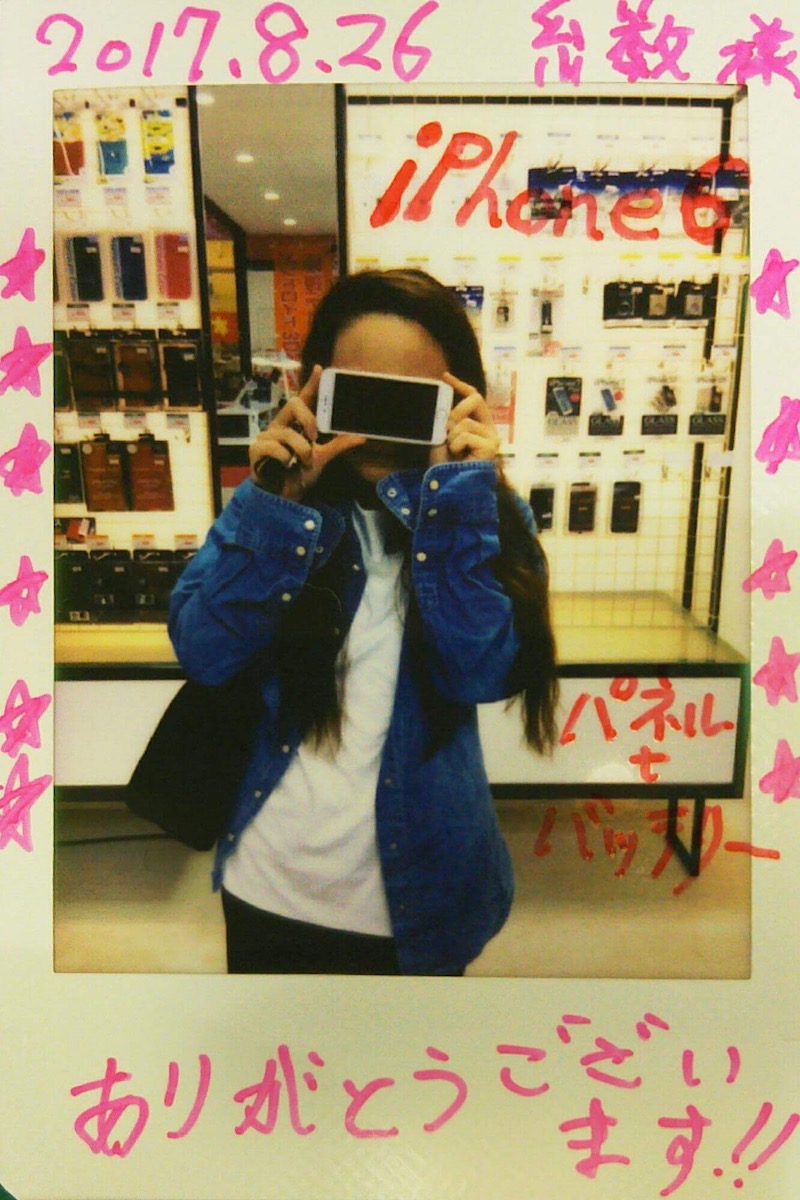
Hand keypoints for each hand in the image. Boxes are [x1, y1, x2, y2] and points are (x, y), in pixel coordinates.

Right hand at [250, 365, 365, 499]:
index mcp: (295, 423)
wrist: (284, 497)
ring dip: (300, 451)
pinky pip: (273, 447)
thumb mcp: (322, 458)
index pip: (303, 398)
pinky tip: (283, 465)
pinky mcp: (256, 449)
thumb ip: (339, 445)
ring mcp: (266, 436)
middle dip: (308, 420)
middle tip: (315, 438)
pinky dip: (284, 458)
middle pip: (293, 403)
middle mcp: (280, 425)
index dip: (311, 383)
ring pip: (287, 432)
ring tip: (300, 464)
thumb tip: (362, 437)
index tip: (320, 368)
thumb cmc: (298, 474)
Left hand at [429, 372, 500, 466]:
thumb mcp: (442, 436)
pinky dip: (455, 445)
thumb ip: (446, 420)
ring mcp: (492, 438)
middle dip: (457, 410)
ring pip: (465, 421)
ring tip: (453, 452)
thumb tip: (443, 402)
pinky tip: (459, 456)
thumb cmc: (447, 466)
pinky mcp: (491, 446)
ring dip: (452, 436)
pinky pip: (466, 434)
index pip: (473, 397)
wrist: (451, 486)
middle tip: (447, 430)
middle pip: (476, 399)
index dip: (459, 385)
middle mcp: (489, 429)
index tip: (444, 376)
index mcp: (479, 425)